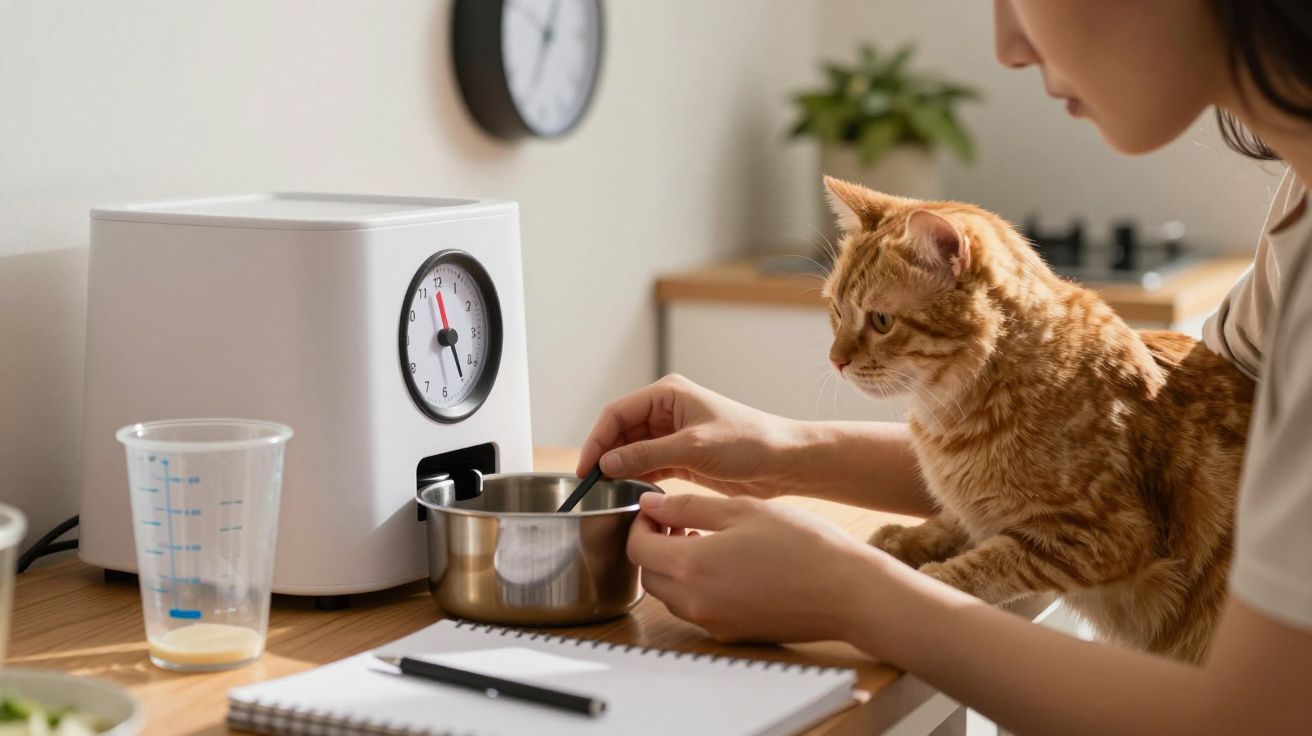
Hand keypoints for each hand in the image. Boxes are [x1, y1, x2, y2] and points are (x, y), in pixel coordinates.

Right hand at [577, 374, 801, 498]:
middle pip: (621, 431)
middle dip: (606, 455)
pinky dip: (637, 478)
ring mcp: (674, 434)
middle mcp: (667, 410)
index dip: (597, 440)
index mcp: (668, 394)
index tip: (586, 468)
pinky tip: (630, 493)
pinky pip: (649, 465)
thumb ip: (647, 455)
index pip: (617, 413)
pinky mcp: (682, 456)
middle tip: (592, 485)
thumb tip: (607, 463)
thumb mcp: (693, 448)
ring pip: (633, 450)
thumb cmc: (747, 443)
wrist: (784, 461)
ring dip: (621, 469)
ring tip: (607, 492)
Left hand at [626, 493, 881, 642]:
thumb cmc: (803, 546)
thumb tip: (650, 504)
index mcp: (691, 567)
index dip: (640, 524)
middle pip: (648, 574)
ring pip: (669, 595)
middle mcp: (695, 602)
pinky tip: (724, 564)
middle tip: (677, 522)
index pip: (637, 548)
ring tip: (703, 539)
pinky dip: (695, 586)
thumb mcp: (741, 510)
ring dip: (673, 567)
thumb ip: (687, 507)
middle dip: (654, 546)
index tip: (656, 509)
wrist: (847, 591)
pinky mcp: (730, 633)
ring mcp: (712, 622)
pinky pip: (695, 609)